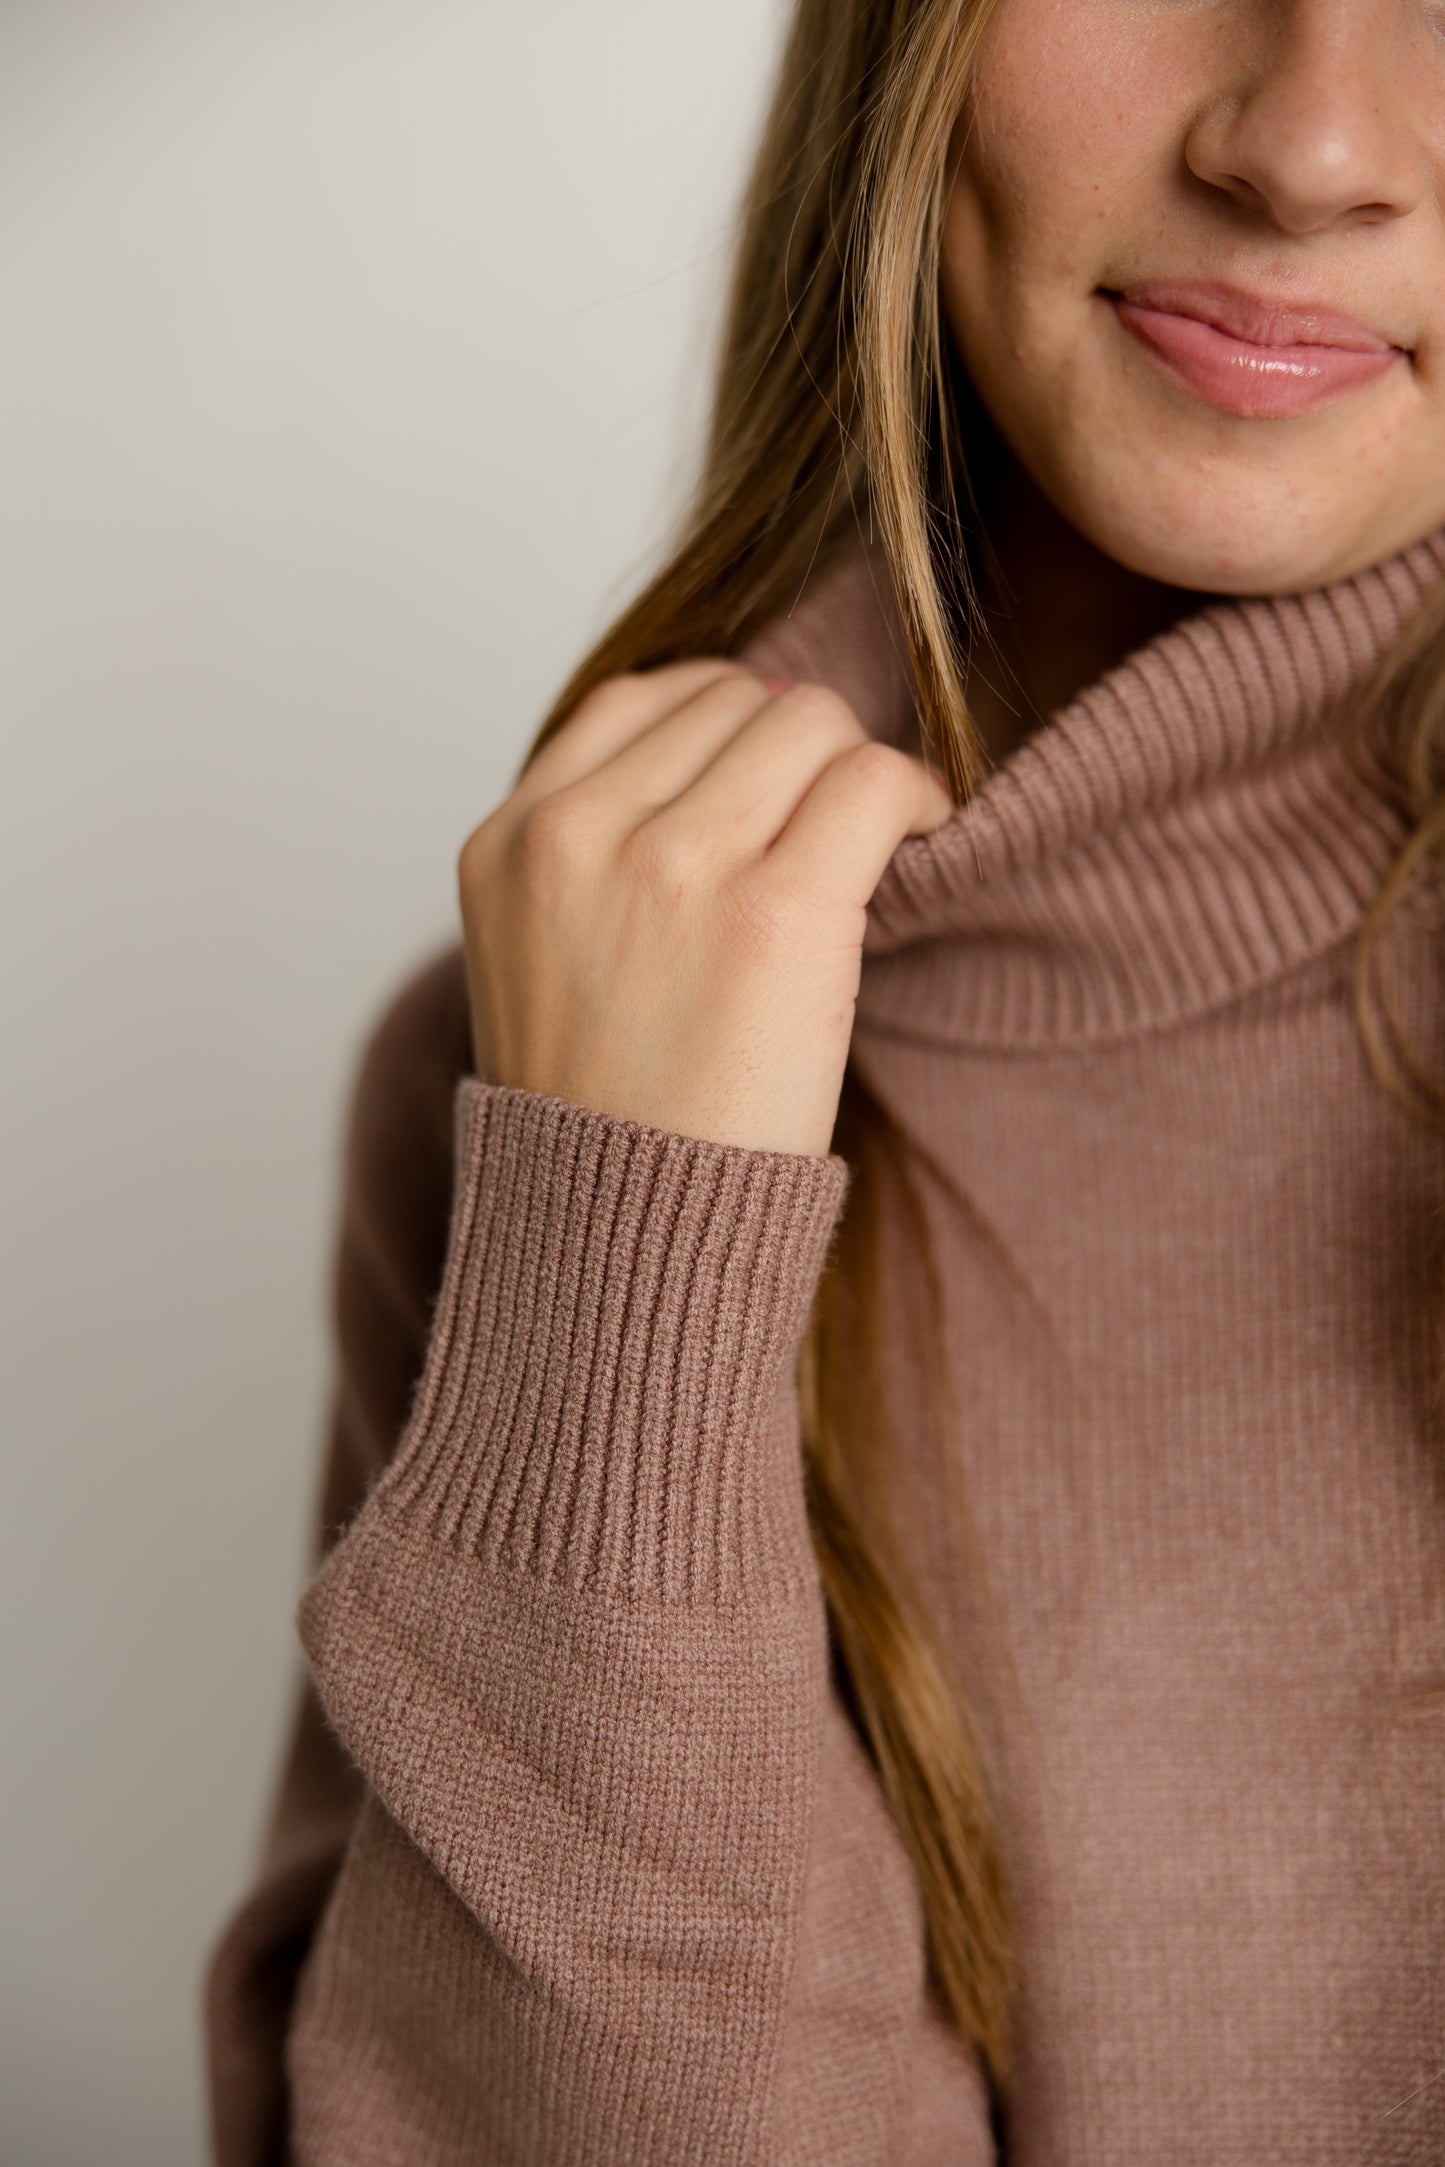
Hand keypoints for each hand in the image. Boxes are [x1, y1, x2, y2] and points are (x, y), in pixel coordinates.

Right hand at [456, 660, 953, 1157]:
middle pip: (736, 701)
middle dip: (797, 752)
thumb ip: (597, 855)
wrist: (621, 1244)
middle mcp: (580, 835)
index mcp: (511, 843)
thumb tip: (738, 748)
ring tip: (876, 838)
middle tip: (832, 825)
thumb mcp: (542, 960)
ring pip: (811, 724)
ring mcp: (674, 864)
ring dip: (856, 771)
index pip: (640, 701)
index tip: (771, 783)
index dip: (725, 730)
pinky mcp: (775, 908)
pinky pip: (874, 781)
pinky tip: (924, 835)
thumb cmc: (602, 1122)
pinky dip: (915, 795)